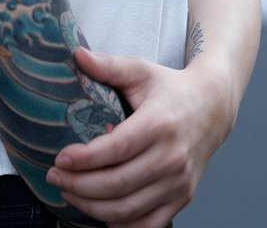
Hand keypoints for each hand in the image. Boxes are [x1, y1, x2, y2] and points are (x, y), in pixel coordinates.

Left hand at [45, 46, 232, 227]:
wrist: (212, 108)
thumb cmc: (170, 89)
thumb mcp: (141, 70)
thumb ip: (108, 64)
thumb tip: (76, 54)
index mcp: (159, 124)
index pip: (116, 149)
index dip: (85, 159)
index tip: (60, 159)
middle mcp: (171, 158)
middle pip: (117, 184)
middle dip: (79, 185)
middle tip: (54, 176)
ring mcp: (178, 183)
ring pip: (127, 209)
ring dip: (91, 207)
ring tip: (68, 192)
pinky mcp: (182, 199)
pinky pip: (147, 225)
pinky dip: (120, 225)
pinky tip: (99, 212)